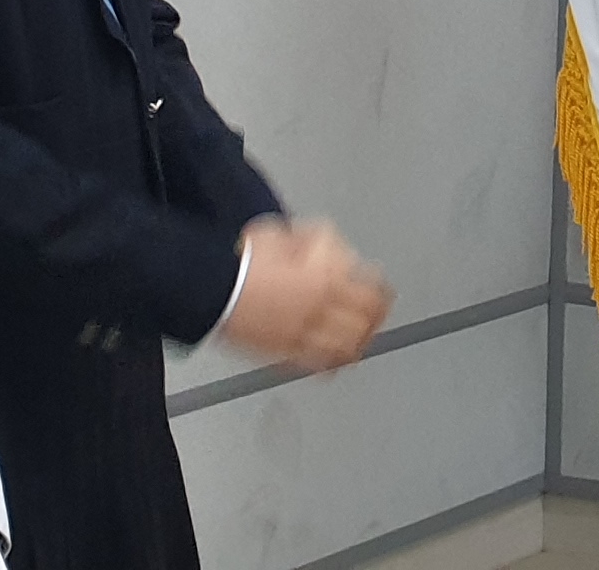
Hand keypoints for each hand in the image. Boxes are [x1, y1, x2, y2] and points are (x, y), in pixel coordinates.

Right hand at [221, 217, 390, 371]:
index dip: (382, 288)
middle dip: (377, 318)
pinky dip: (332, 365)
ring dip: (360, 343)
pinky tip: (337, 364)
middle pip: (366, 322)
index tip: (384, 288)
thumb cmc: (243, 262)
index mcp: (325, 280)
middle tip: (380, 316)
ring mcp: (304, 335)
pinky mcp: (285, 354)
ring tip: (365, 340)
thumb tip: (332, 246)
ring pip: (347, 347)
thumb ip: (316, 241)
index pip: (371, 289)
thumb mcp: (285, 234)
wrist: (213, 290)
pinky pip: (317, 365)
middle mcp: (321, 310)